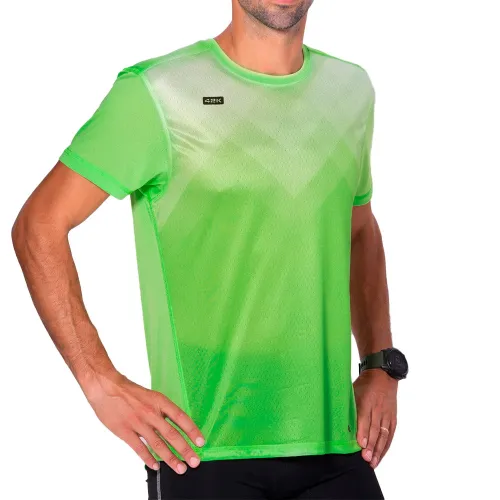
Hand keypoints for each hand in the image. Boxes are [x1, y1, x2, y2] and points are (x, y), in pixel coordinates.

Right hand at [83, 370, 204, 473]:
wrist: (106, 387)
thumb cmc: (130, 391)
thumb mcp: (151, 396)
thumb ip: (162, 410)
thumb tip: (175, 425)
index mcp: (160, 401)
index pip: (181, 418)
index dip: (192, 431)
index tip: (201, 442)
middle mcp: (151, 413)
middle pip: (172, 434)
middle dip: (185, 450)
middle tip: (194, 461)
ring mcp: (138, 423)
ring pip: (158, 444)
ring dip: (170, 458)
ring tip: (180, 468)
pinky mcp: (125, 431)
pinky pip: (139, 448)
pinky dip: (149, 459)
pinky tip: (156, 466)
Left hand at [354, 368, 396, 468]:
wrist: (383, 375)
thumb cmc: (364, 384)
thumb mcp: (353, 390)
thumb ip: (348, 405)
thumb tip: (339, 422)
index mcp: (366, 400)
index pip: (364, 418)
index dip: (362, 431)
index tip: (360, 444)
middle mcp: (378, 408)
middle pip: (375, 429)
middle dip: (370, 445)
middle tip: (365, 458)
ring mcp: (387, 413)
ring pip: (383, 434)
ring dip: (378, 449)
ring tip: (372, 462)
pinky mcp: (393, 418)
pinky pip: (390, 434)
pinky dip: (385, 446)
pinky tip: (380, 455)